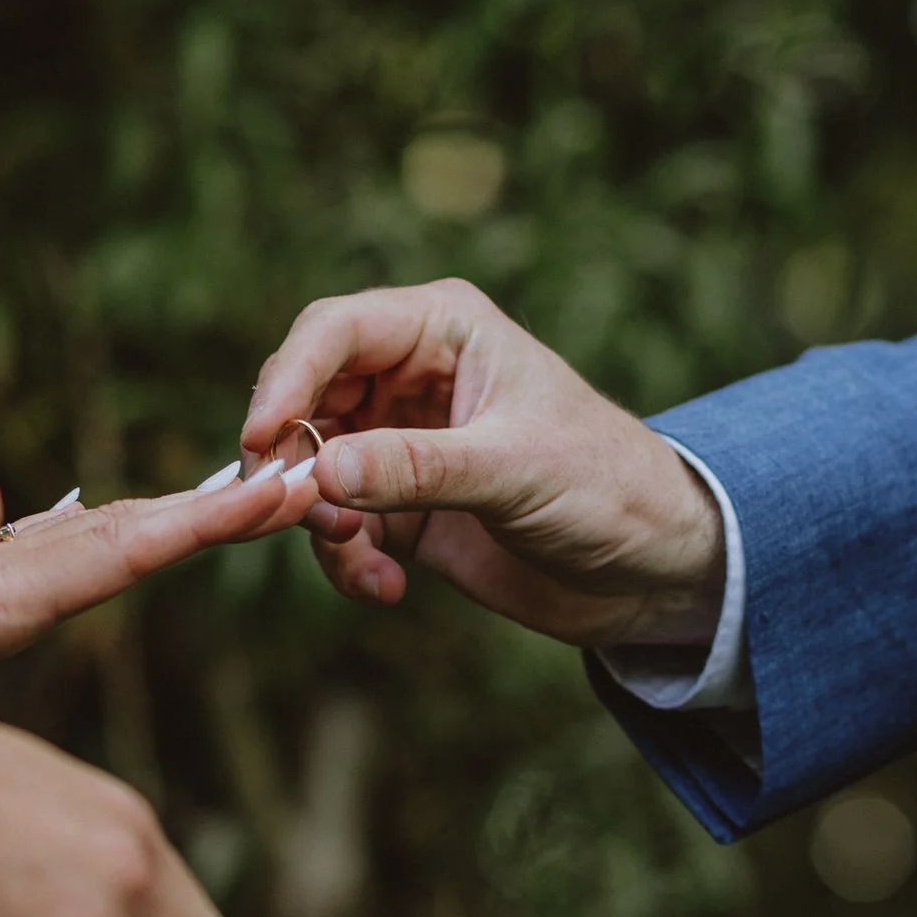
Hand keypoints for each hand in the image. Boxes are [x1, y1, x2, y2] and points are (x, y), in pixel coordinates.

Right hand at [0, 465, 316, 676]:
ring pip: (63, 552)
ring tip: (227, 488)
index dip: (198, 524)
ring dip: (144, 518)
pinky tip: (73, 507)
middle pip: (114, 555)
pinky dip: (44, 524)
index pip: (111, 560)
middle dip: (207, 518)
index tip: (282, 496)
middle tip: (304, 478)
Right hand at [240, 278, 726, 647]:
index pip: (334, 332)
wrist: (653, 567)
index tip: (264, 441)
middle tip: (295, 515)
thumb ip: (415, 468)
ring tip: (363, 561)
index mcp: (442, 328)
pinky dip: (346, 560)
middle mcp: (410, 376)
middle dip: (293, 462)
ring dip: (320, 522)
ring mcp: (400, 444)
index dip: (287, 380)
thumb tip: (320, 472)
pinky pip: (337, 526)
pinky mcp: (400, 507)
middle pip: (305, 400)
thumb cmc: (607, 486)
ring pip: (312, 470)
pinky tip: (387, 588)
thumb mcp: (514, 471)